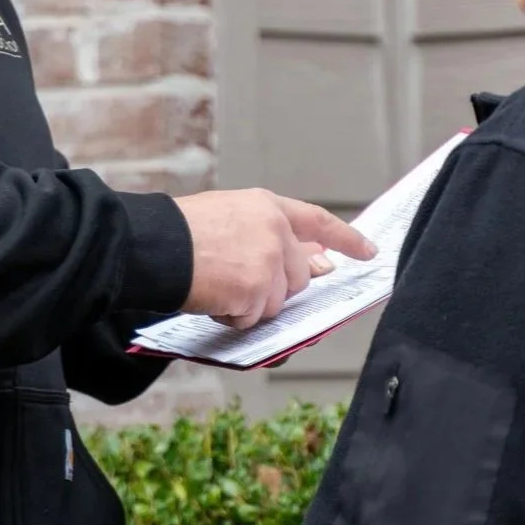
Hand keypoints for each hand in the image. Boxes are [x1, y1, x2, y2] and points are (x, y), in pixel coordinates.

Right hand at [174, 190, 375, 329]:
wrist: (155, 246)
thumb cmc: (181, 233)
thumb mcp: (231, 219)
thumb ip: (274, 237)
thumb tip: (320, 264)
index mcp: (267, 207)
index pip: (318, 221)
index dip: (346, 237)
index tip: (368, 251)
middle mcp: (275, 231)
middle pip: (299, 276)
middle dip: (274, 287)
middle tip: (236, 281)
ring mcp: (268, 260)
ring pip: (277, 302)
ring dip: (249, 303)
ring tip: (216, 283)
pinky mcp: (256, 288)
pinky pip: (253, 317)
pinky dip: (232, 316)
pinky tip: (212, 296)